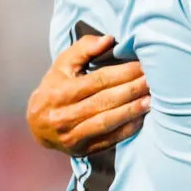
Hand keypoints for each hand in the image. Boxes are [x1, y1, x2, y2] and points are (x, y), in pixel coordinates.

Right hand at [27, 35, 150, 156]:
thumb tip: (109, 39)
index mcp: (59, 93)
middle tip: (153, 82)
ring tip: (151, 100)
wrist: (36, 124)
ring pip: (107, 122)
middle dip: (132, 90)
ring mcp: (71, 136)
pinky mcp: (80, 150)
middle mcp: (63, 116)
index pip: (98, 81)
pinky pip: (108, 140)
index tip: (143, 66)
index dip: (123, 73)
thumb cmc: (55, 87)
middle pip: (105, 101)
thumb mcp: (63, 65)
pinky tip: (142, 119)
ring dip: (132, 111)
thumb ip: (84, 48)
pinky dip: (127, 130)